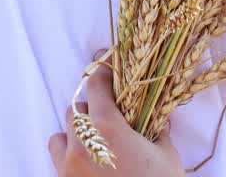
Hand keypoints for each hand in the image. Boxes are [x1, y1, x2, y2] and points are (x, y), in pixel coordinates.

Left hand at [47, 49, 183, 174]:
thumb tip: (160, 118)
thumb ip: (158, 132)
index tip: (107, 61)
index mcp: (107, 128)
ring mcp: (69, 165)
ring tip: (97, 141)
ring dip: (77, 132)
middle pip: (78, 110)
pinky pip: (58, 158)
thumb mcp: (167, 157)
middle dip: (94, 109)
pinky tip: (89, 161)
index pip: (96, 86)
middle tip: (112, 115)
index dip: (102, 70)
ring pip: (62, 133)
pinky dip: (69, 153)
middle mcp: (82, 142)